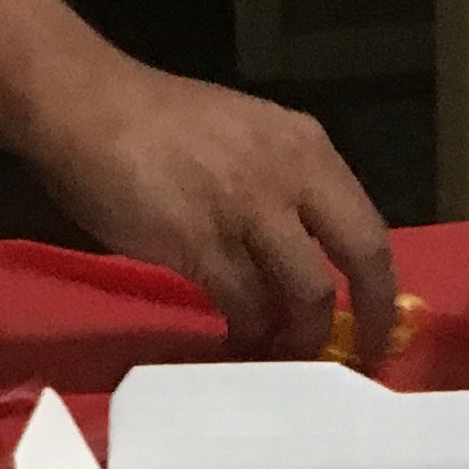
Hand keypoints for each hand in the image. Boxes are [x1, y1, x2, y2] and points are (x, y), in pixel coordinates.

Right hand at [21, 60, 401, 359]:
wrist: (87, 108)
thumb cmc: (158, 126)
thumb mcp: (246, 141)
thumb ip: (282, 190)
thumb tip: (302, 258)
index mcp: (306, 147)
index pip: (368, 225)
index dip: (381, 287)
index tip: (378, 327)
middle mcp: (291, 175)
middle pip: (359, 258)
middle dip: (366, 318)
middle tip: (355, 360)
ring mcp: (250, 210)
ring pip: (307, 293)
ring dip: (300, 338)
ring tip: (283, 360)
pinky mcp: (204, 245)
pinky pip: (246, 309)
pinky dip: (247, 338)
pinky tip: (236, 346)